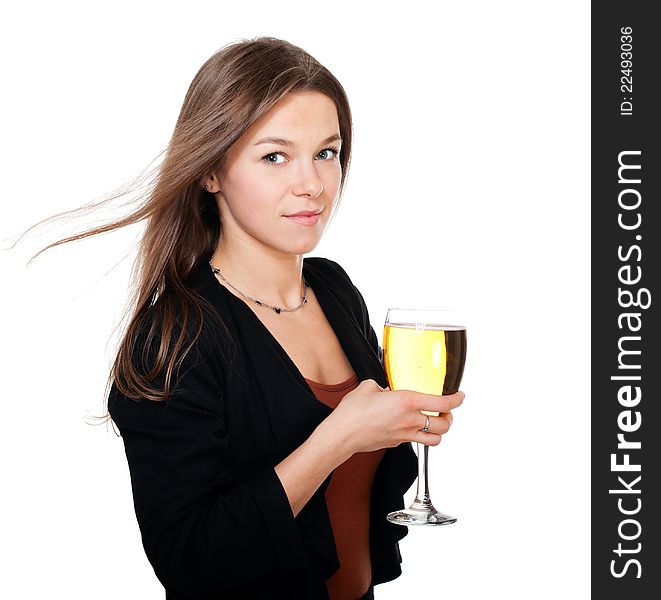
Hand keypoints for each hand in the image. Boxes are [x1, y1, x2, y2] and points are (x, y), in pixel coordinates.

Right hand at [322, 379, 463, 455]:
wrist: (342, 435)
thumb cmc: (352, 411)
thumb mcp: (368, 387)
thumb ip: (381, 386)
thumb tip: (384, 389)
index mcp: (406, 401)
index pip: (442, 403)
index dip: (456, 399)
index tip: (460, 396)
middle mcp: (409, 420)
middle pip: (444, 425)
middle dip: (449, 418)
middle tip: (446, 411)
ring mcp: (404, 435)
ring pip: (435, 439)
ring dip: (439, 431)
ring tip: (434, 423)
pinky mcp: (396, 443)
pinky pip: (415, 441)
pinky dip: (419, 435)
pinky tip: (410, 427)